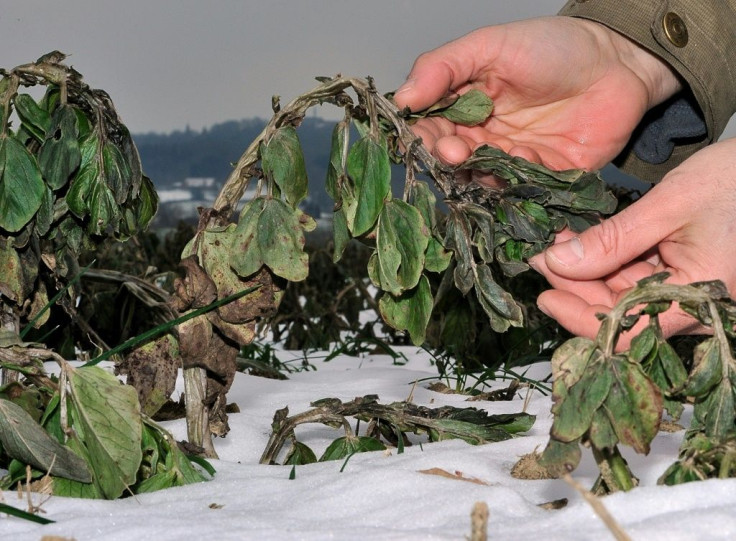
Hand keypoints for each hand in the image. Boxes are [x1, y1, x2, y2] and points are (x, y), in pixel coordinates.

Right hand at [394, 17, 680, 172]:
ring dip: (481, 174)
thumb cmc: (554, 47)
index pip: (432, 130)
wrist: (619, 62)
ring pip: (483, 181)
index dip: (424, 137)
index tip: (424, 137)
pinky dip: (518, 180)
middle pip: (454, 162)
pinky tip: (526, 156)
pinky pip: (522, 191)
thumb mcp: (491, 45)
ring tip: (488, 155)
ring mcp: (514, 161)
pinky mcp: (545, 179)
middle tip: (455, 152)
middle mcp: (486, 139)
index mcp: (466, 108)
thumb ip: (443, 67)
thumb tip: (401, 99)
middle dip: (449, 160)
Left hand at [529, 139, 735, 348]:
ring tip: (556, 245)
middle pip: (622, 314)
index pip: (629, 331)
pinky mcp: (684, 276)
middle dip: (577, 287)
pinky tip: (582, 243)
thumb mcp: (668, 207)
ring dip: (588, 272)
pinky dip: (608, 262)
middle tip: (543, 256)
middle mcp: (696, 306)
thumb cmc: (734, 181)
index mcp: (700, 298)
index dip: (580, 319)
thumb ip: (612, 240)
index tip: (545, 296)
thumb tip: (557, 263)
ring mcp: (690, 293)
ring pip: (625, 296)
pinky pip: (638, 279)